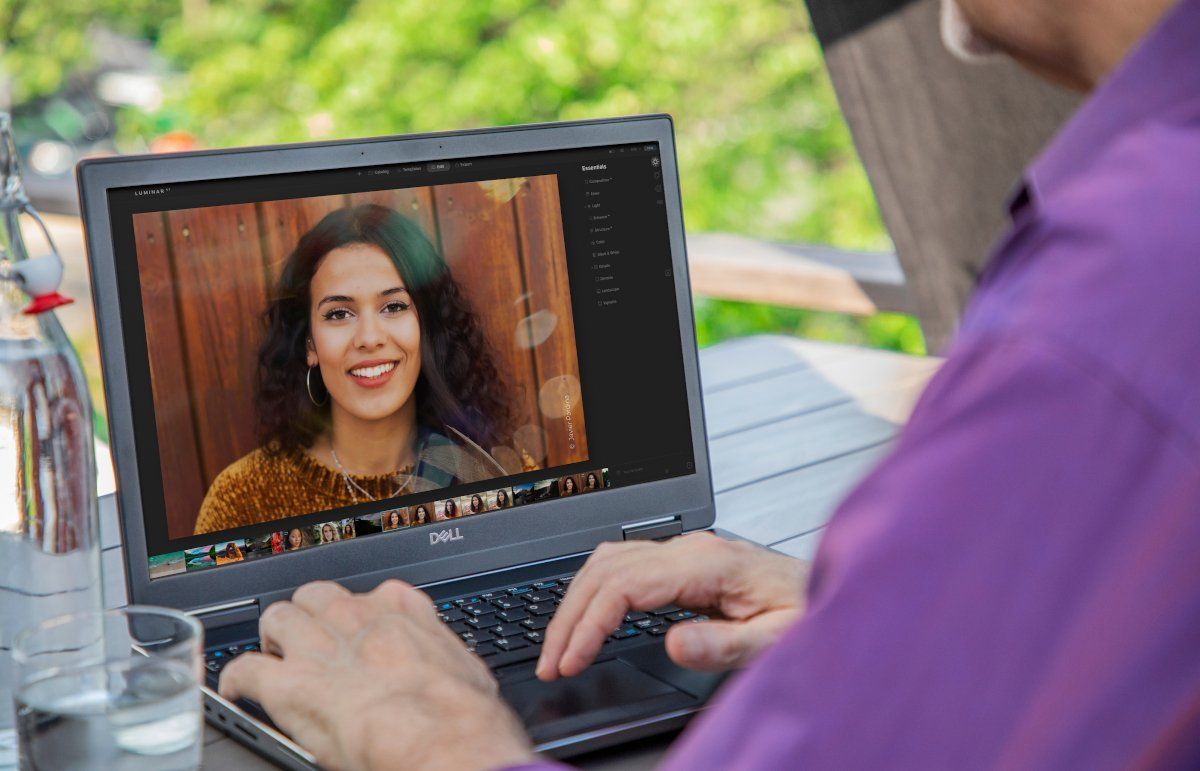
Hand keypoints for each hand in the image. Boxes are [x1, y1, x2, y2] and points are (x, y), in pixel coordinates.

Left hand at [219, 580, 533, 770]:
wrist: (439, 735)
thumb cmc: (460, 711)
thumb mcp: (464, 667)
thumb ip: (440, 655)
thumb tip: (448, 671)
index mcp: (399, 610)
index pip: (370, 594)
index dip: (358, 617)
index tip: (358, 632)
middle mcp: (355, 618)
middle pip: (314, 596)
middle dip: (308, 617)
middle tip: (311, 644)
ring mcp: (318, 646)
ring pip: (276, 617)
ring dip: (273, 639)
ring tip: (275, 660)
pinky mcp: (289, 684)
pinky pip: (245, 669)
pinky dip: (239, 681)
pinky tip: (241, 691)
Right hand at [537, 532, 808, 679]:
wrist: (833, 589)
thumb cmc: (811, 610)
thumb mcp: (778, 639)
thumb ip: (726, 644)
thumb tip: (673, 644)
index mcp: (709, 563)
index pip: (625, 584)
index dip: (590, 623)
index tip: (571, 661)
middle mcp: (692, 549)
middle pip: (605, 569)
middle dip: (569, 616)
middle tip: (550, 663)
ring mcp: (686, 551)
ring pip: (607, 561)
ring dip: (576, 602)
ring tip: (560, 647)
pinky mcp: (685, 561)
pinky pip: (623, 565)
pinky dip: (595, 592)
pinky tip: (589, 619)